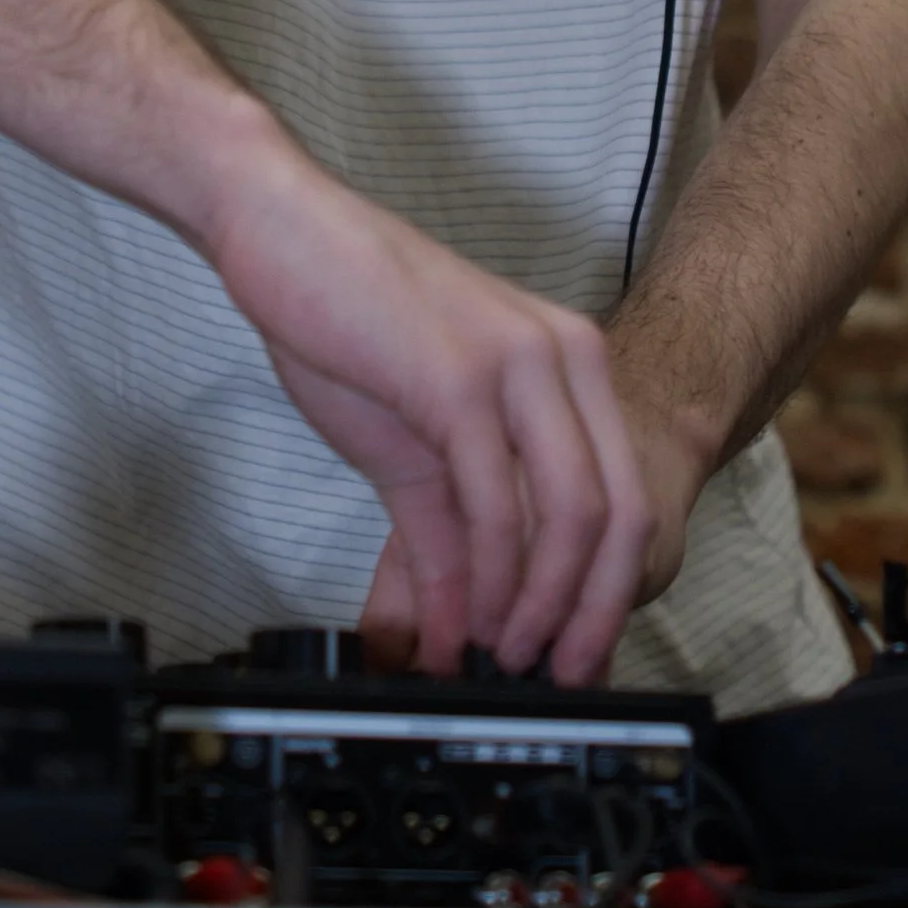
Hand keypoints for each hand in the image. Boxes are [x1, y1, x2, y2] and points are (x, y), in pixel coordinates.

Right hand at [204, 146, 651, 687]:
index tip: (578, 653)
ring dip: (537, 610)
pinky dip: (479, 581)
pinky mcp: (462, 378)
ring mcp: (519, 365)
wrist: (283, 231)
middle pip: (617, 516)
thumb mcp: (414, 437)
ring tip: (500, 662)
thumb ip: (446, 529)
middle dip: (591, 615)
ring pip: (568, 517)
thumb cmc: (347, 319)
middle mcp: (564, 359)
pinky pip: (493, 503)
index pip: (624, 496)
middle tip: (557, 676)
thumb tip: (461, 625)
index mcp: (569, 362)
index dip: (609, 591)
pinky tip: (455, 625)